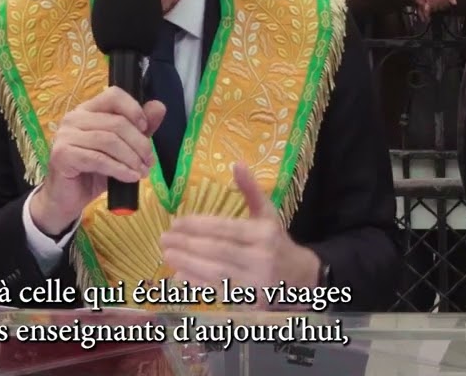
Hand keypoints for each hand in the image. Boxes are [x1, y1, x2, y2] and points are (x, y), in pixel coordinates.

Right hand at [29, 86, 165, 234]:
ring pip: (109, 141)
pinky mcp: (62, 155)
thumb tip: (159, 106)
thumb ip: (139, 129)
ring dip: (131, 158)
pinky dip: (119, 169)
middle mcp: (74, 118)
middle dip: (139, 143)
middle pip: (116, 122)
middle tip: (149, 161)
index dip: (134, 109)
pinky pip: (98, 159)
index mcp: (88, 110)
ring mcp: (65, 135)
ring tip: (142, 172)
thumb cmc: (94, 172)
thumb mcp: (122, 149)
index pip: (114, 95)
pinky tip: (130, 177)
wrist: (69, 198)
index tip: (146, 128)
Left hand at [160, 163, 320, 307]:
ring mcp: (255, 283)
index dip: (198, 225)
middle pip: (217, 251)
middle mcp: (260, 258)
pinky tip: (179, 275)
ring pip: (215, 272)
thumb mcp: (268, 214)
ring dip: (187, 264)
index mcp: (264, 234)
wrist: (301, 279)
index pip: (225, 228)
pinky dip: (197, 284)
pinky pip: (218, 291)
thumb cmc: (277, 242)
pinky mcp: (249, 301)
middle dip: (187, 244)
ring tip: (166, 254)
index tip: (176, 222)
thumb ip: (251, 190)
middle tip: (163, 238)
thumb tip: (236, 163)